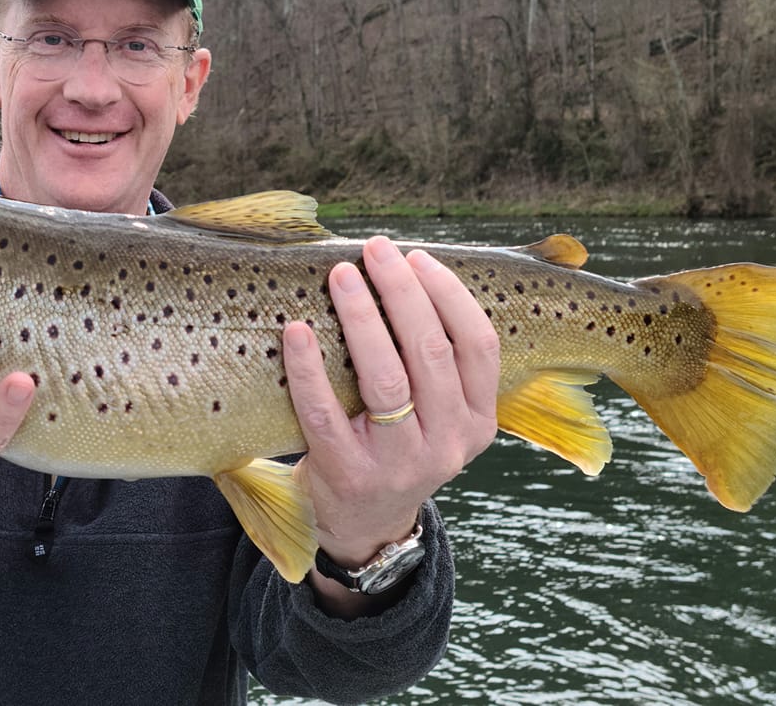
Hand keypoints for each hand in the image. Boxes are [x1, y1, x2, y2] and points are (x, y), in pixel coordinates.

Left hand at [282, 236, 498, 610]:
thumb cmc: (396, 446)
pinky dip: (308, 368)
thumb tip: (405, 271)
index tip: (418, 257)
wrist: (363, 525)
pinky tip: (295, 331)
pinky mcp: (348, 475)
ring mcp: (400, 464)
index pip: (479, 346)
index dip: (450, 295)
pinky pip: (324, 412)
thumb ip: (435, 362)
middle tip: (375, 251)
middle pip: (431, 353)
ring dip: (363, 319)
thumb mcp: (438, 415)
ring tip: (340, 276)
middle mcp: (447, 442)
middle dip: (402, 292)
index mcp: (477, 421)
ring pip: (386, 380)